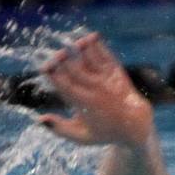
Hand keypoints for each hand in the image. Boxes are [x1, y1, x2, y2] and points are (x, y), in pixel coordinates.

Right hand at [39, 34, 154, 147]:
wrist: (135, 125)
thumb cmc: (104, 132)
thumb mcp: (81, 137)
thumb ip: (60, 128)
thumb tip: (39, 119)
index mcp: (84, 104)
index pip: (65, 86)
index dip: (53, 75)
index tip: (45, 68)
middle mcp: (95, 90)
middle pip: (75, 69)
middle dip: (63, 60)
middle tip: (55, 55)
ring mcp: (107, 80)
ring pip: (92, 59)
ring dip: (81, 49)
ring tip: (73, 43)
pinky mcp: (116, 73)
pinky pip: (106, 56)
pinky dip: (98, 46)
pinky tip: (90, 37)